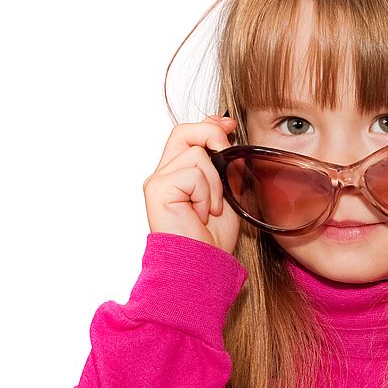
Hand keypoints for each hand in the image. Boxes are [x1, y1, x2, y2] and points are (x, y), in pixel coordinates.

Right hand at [143, 115, 240, 253]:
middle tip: (227, 154)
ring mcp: (158, 181)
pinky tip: (201, 214)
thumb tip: (228, 134)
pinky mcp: (158, 189)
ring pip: (197, 155)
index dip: (209, 124)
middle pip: (184, 131)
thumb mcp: (227, 191)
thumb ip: (224, 164)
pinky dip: (206, 194)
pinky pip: (193, 174)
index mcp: (178, 173)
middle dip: (212, 136)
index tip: (229, 125)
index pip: (187, 134)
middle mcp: (163, 174)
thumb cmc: (213, 236)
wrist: (204, 263)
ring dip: (215, 183)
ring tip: (210, 209)